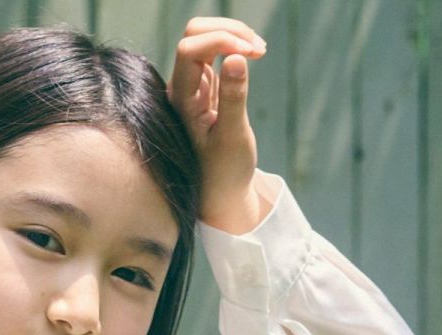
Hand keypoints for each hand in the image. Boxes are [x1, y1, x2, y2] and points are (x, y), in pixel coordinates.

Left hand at [165, 15, 267, 228]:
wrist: (219, 195)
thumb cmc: (224, 174)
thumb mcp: (233, 137)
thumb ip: (232, 97)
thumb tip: (237, 57)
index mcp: (181, 102)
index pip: (190, 49)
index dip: (221, 40)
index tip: (253, 53)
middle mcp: (181, 90)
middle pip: (194, 34)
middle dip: (227, 30)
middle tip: (259, 47)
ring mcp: (192, 87)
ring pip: (205, 39)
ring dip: (234, 35)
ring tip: (260, 50)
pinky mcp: (205, 89)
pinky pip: (215, 53)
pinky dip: (236, 47)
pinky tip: (254, 55)